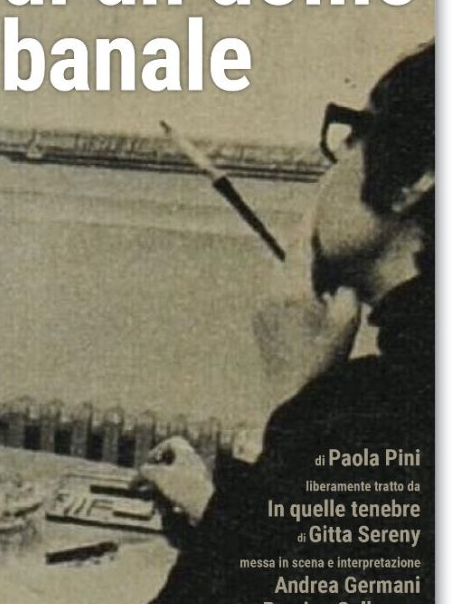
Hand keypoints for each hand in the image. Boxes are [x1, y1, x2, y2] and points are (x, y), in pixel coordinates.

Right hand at [134, 437, 213, 523]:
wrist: (205, 506)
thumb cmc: (184, 487)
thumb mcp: (159, 476)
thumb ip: (147, 471)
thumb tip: (141, 471)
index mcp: (185, 453)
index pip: (171, 442)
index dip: (158, 449)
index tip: (150, 461)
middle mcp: (192, 462)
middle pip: (171, 462)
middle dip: (157, 473)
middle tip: (148, 481)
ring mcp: (195, 477)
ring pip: (173, 478)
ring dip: (161, 487)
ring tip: (155, 497)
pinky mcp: (197, 491)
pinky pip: (180, 490)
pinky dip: (170, 497)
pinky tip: (165, 507)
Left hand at [252, 207, 360, 403]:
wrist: (291, 393)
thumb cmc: (320, 358)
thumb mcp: (347, 321)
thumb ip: (345, 290)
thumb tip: (336, 280)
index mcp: (292, 289)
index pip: (299, 247)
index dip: (306, 226)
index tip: (311, 210)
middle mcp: (269, 292)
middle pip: (286, 259)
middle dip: (302, 254)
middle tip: (319, 260)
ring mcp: (259, 305)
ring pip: (277, 275)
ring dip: (294, 274)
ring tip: (313, 293)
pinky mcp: (256, 318)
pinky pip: (271, 292)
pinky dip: (285, 290)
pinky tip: (300, 311)